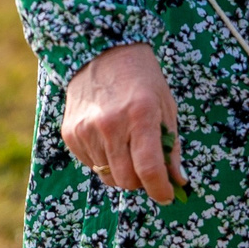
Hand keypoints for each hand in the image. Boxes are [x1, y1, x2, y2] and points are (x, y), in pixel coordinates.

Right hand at [61, 43, 185, 204]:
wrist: (102, 51)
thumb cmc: (142, 79)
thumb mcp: (165, 106)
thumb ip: (171, 147)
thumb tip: (178, 182)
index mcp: (140, 115)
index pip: (149, 169)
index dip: (160, 190)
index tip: (167, 196)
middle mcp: (111, 124)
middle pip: (127, 180)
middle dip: (141, 182)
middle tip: (147, 167)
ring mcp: (87, 129)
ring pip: (108, 177)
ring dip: (122, 170)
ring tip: (127, 144)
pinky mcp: (70, 133)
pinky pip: (91, 165)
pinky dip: (104, 161)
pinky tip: (108, 137)